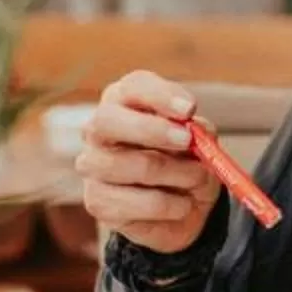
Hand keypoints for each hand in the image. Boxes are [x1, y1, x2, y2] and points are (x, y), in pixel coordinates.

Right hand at [77, 71, 220, 255]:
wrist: (182, 203)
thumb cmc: (187, 157)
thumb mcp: (200, 138)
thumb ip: (197, 130)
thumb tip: (192, 131)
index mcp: (123, 100)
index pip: (132, 87)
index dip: (160, 96)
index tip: (189, 109)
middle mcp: (98, 129)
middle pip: (107, 121)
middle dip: (152, 130)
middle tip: (187, 141)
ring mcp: (92, 165)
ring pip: (132, 166)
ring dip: (178, 175)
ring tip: (198, 179)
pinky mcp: (97, 202)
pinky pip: (140, 203)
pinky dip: (173, 205)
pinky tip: (181, 204)